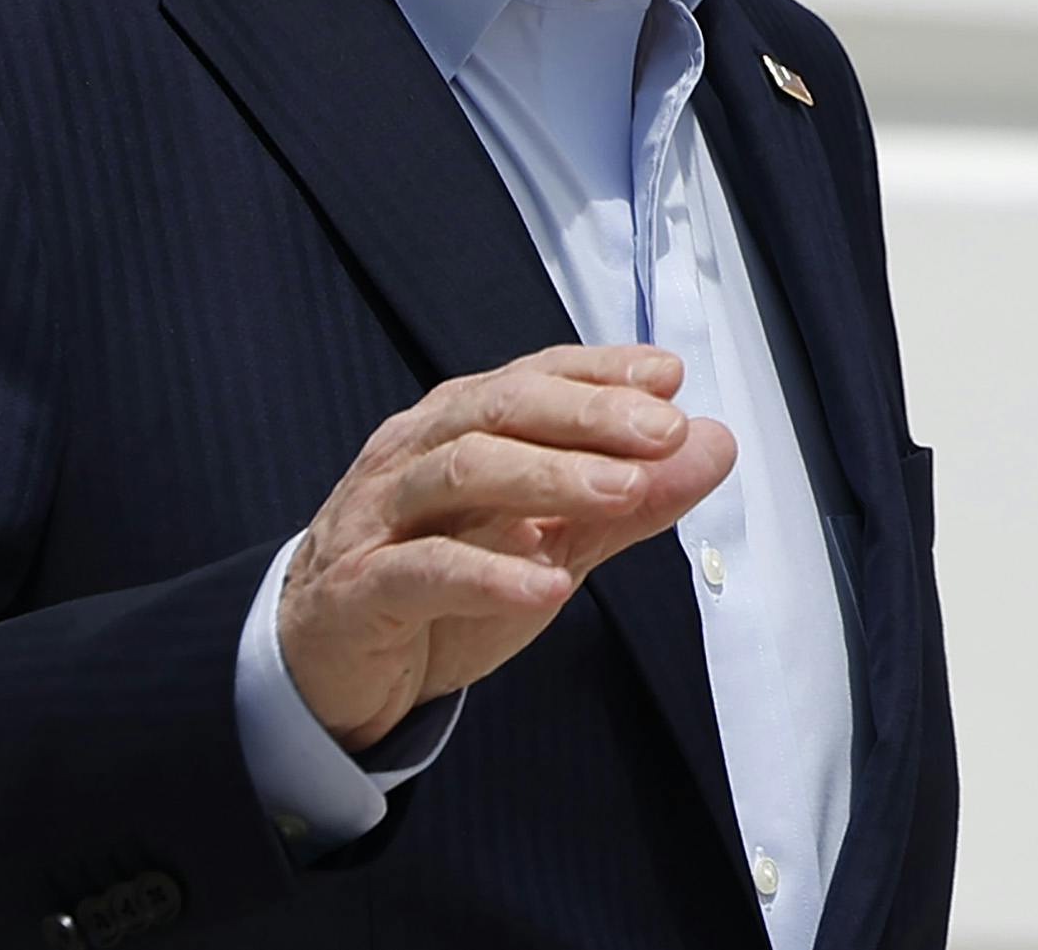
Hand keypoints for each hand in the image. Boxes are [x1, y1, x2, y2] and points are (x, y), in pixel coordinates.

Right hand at [278, 344, 736, 749]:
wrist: (328, 665)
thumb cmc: (436, 590)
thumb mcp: (546, 544)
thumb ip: (624, 501)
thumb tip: (709, 445)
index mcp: (452, 430)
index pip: (528, 379)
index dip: (597, 372)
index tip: (668, 379)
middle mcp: (411, 456)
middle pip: (495, 411)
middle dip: (585, 414)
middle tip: (662, 430)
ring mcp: (378, 518)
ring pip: (459, 473)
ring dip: (548, 477)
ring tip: (624, 492)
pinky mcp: (359, 589)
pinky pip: (422, 571)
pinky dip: (488, 573)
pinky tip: (546, 584)